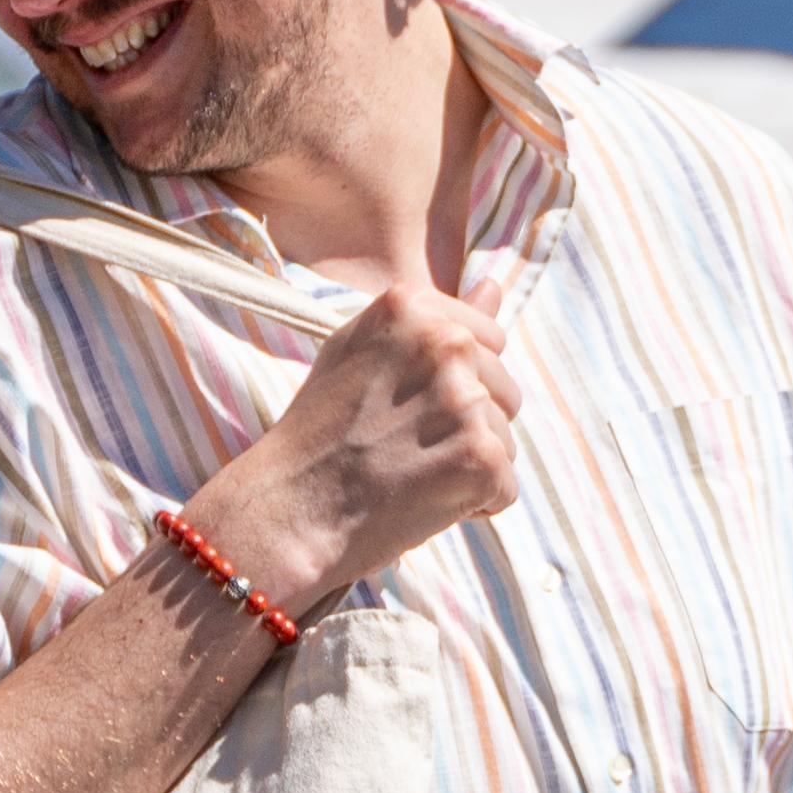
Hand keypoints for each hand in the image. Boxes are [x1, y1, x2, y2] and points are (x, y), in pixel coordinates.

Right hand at [187, 285, 520, 604]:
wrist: (288, 511)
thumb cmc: (319, 434)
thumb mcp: (361, 351)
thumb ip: (431, 318)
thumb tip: (495, 282)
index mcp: (413, 305)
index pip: (489, 341)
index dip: (454, 386)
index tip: (405, 407)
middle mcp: (444, 342)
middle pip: (504, 391)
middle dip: (466, 428)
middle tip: (402, 448)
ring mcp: (464, 399)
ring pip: (504, 441)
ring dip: (466, 468)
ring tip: (407, 475)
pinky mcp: (480, 456)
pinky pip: (504, 488)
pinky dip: (471, 506)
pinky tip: (420, 502)